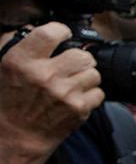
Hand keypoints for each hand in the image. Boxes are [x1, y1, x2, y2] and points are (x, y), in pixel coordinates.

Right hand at [0, 23, 103, 163]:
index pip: (51, 33)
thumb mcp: (3, 65)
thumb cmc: (9, 100)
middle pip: (82, 55)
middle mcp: (45, 75)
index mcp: (22, 60)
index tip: (64, 34)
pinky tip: (77, 96)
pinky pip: (99, 92)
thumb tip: (36, 28)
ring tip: (73, 81)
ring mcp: (64, 93)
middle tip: (72, 64)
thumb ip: (19, 43)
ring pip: (94, 73)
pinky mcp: (78, 109)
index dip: (62, 30)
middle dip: (79, 58)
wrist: (17, 134)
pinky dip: (91, 94)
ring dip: (86, 76)